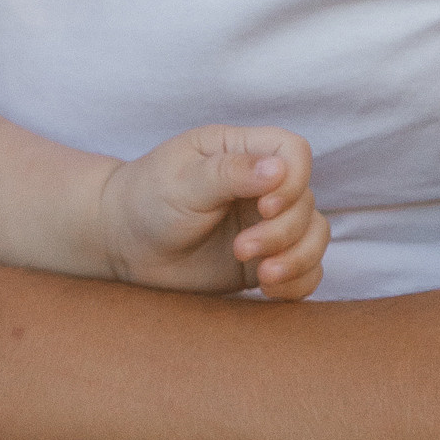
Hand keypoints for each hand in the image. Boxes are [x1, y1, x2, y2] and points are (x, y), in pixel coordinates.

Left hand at [96, 125, 328, 300]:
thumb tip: (280, 169)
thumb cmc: (146, 200)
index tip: (263, 208)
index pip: (294, 152)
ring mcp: (266, 224)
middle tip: (239, 250)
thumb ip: (229, 173)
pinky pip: (307, 270)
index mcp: (241, 151)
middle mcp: (262, 185)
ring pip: (315, 236)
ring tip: (262, 276)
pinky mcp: (266, 259)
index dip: (293, 181)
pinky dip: (300, 281)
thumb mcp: (181, 180)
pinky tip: (269, 288)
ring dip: (297, 258)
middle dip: (283, 231)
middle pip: (307, 201)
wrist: (123, 245)